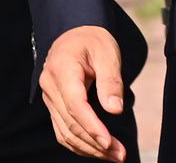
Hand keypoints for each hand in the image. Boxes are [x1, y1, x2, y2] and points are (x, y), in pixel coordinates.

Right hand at [39, 25, 127, 160]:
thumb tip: (115, 110)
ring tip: (113, 155)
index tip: (109, 142)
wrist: (76, 32)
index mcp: (63, 69)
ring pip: (65, 131)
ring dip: (88, 147)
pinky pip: (63, 129)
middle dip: (95, 143)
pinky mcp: (54, 104)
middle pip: (70, 123)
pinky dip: (79, 142)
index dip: (92, 126)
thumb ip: (111, 81)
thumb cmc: (94, 40)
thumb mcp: (108, 53)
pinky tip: (96, 148)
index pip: (75, 105)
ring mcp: (49, 97)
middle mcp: (51, 86)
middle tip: (120, 154)